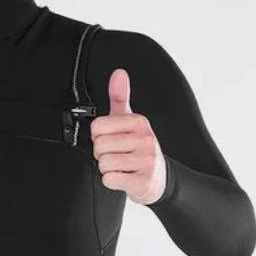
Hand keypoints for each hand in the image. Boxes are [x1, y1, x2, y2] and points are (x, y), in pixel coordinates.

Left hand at [89, 68, 167, 204]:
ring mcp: (146, 160)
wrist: (158, 178)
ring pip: (104, 163)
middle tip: (116, 155)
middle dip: (102, 154)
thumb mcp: (130, 121)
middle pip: (99, 146)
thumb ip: (119, 97)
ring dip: (107, 168)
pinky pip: (110, 179)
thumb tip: (118, 74)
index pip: (98, 126)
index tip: (112, 140)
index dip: (99, 136)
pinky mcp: (142, 181)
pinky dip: (111, 181)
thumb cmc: (139, 149)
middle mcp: (145, 139)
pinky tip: (123, 177)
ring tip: (121, 166)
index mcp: (139, 122)